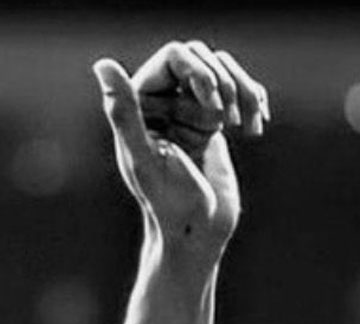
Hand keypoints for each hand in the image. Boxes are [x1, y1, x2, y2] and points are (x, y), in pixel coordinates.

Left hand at [93, 42, 269, 259]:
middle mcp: (162, 102)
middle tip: (226, 120)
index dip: (200, 70)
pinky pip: (239, 89)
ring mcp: (188, 110)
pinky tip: (257, 127)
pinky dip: (255, 100)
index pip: (175, 55)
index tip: (213, 102)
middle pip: (203, 57)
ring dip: (244, 90)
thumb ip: (124, 112)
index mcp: (139, 105)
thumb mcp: (145, 156)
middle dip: (224, 82)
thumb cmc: (168, 202)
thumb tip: (102, 65)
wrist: (196, 232)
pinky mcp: (212, 121)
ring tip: (246, 126)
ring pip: (224, 68)